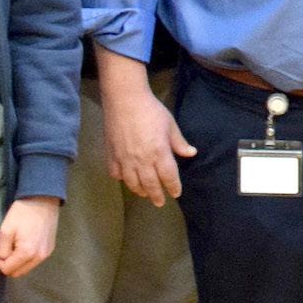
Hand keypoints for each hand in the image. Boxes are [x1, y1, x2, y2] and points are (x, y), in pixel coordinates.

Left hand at [0, 196, 60, 277]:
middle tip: (2, 248)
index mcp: (27, 253)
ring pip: (26, 268)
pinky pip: (34, 261)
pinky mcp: (50, 249)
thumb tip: (4, 258)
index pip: (7, 269)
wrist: (43, 200)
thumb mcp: (5, 230)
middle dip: (6, 264)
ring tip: (13, 245)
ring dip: (16, 261)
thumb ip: (2, 250)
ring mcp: (46, 254)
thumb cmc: (22, 213)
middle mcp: (39, 258)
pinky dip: (25, 258)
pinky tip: (23, 244)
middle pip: (18, 273)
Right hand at [97, 51, 194, 206]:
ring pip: (132, 183)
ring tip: (145, 193)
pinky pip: (115, 173)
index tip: (176, 193)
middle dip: (156, 195)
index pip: (169, 177)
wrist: (124, 99)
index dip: (173, 187)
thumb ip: (179, 142)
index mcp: (159, 153)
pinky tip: (125, 179)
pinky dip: (121, 179)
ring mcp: (125, 159)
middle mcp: (142, 160)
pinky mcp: (111, 154)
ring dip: (140, 190)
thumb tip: (191, 153)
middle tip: (159, 202)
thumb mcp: (170, 125)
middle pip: (150, 185)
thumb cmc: (151, 110)